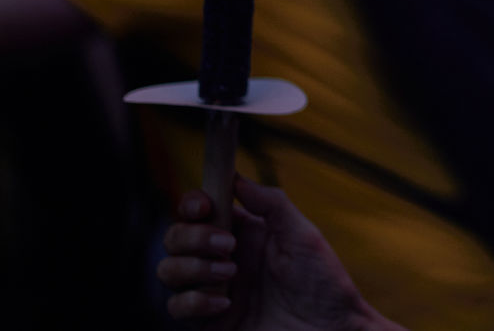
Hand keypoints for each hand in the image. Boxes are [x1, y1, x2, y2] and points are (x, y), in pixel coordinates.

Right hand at [158, 174, 393, 330]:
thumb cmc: (323, 283)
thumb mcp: (303, 236)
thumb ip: (272, 205)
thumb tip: (236, 179)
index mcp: (245, 231)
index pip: (202, 208)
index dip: (193, 202)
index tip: (204, 206)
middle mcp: (223, 257)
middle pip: (176, 236)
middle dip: (192, 236)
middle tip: (228, 247)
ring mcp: (211, 290)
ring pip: (167, 269)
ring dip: (192, 267)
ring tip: (230, 275)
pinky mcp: (207, 323)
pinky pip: (175, 307)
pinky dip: (194, 302)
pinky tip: (225, 305)